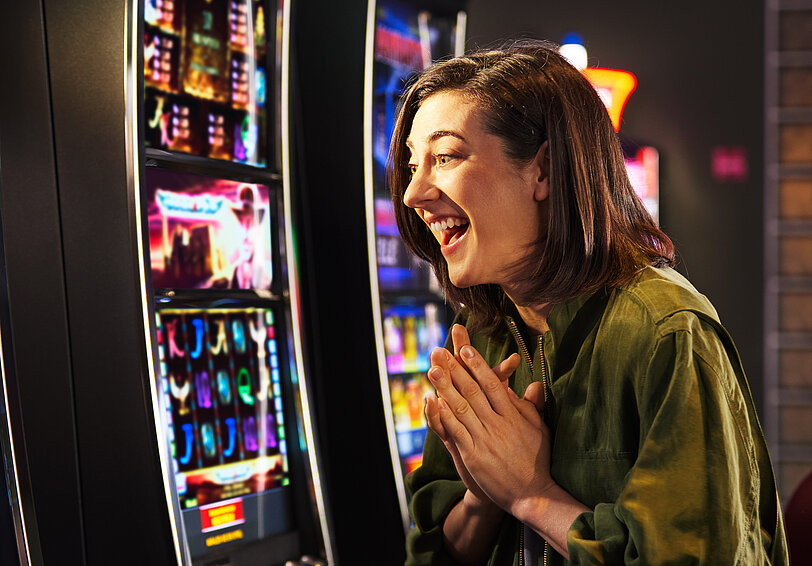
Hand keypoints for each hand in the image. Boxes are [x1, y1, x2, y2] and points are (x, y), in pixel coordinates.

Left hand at [426, 326, 555, 516]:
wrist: (534, 494)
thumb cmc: (538, 460)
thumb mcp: (539, 429)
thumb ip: (530, 406)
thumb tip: (533, 384)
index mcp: (513, 415)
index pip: (492, 384)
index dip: (477, 365)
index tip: (465, 349)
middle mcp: (498, 423)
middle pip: (472, 391)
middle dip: (455, 369)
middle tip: (440, 352)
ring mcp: (485, 439)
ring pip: (461, 408)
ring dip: (445, 387)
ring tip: (432, 370)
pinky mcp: (474, 456)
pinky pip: (456, 432)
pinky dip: (445, 416)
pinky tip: (434, 403)